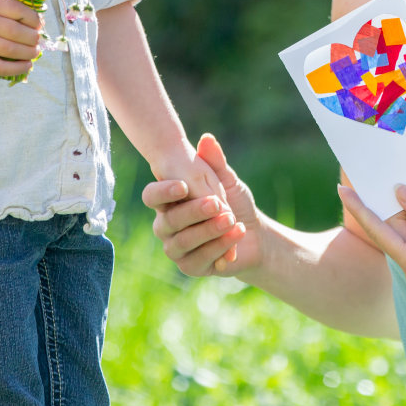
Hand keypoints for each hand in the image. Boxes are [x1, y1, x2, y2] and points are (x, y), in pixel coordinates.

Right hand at [0, 0, 42, 77]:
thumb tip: (40, 25)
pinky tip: (27, 65)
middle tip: (37, 40)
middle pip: (15, 32)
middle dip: (32, 38)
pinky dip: (18, 68)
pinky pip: (1, 67)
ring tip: (35, 52)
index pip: (17, 9)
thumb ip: (13, 10)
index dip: (33, 19)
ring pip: (10, 50)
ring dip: (29, 53)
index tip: (38, 25)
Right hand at [143, 133, 256, 277]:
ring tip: (231, 219)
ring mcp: (176, 249)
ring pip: (183, 242)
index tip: (184, 185)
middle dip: (194, 212)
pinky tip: (236, 235)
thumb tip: (207, 138)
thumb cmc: (234, 204)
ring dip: (209, 230)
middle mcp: (165, 226)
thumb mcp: (227, 182)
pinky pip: (199, 260)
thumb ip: (215, 163)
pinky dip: (220, 247)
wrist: (254, 236)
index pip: (151, 196)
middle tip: (217, 203)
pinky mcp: (190, 267)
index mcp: (168, 202)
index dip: (163, 191)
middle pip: (168, 221)